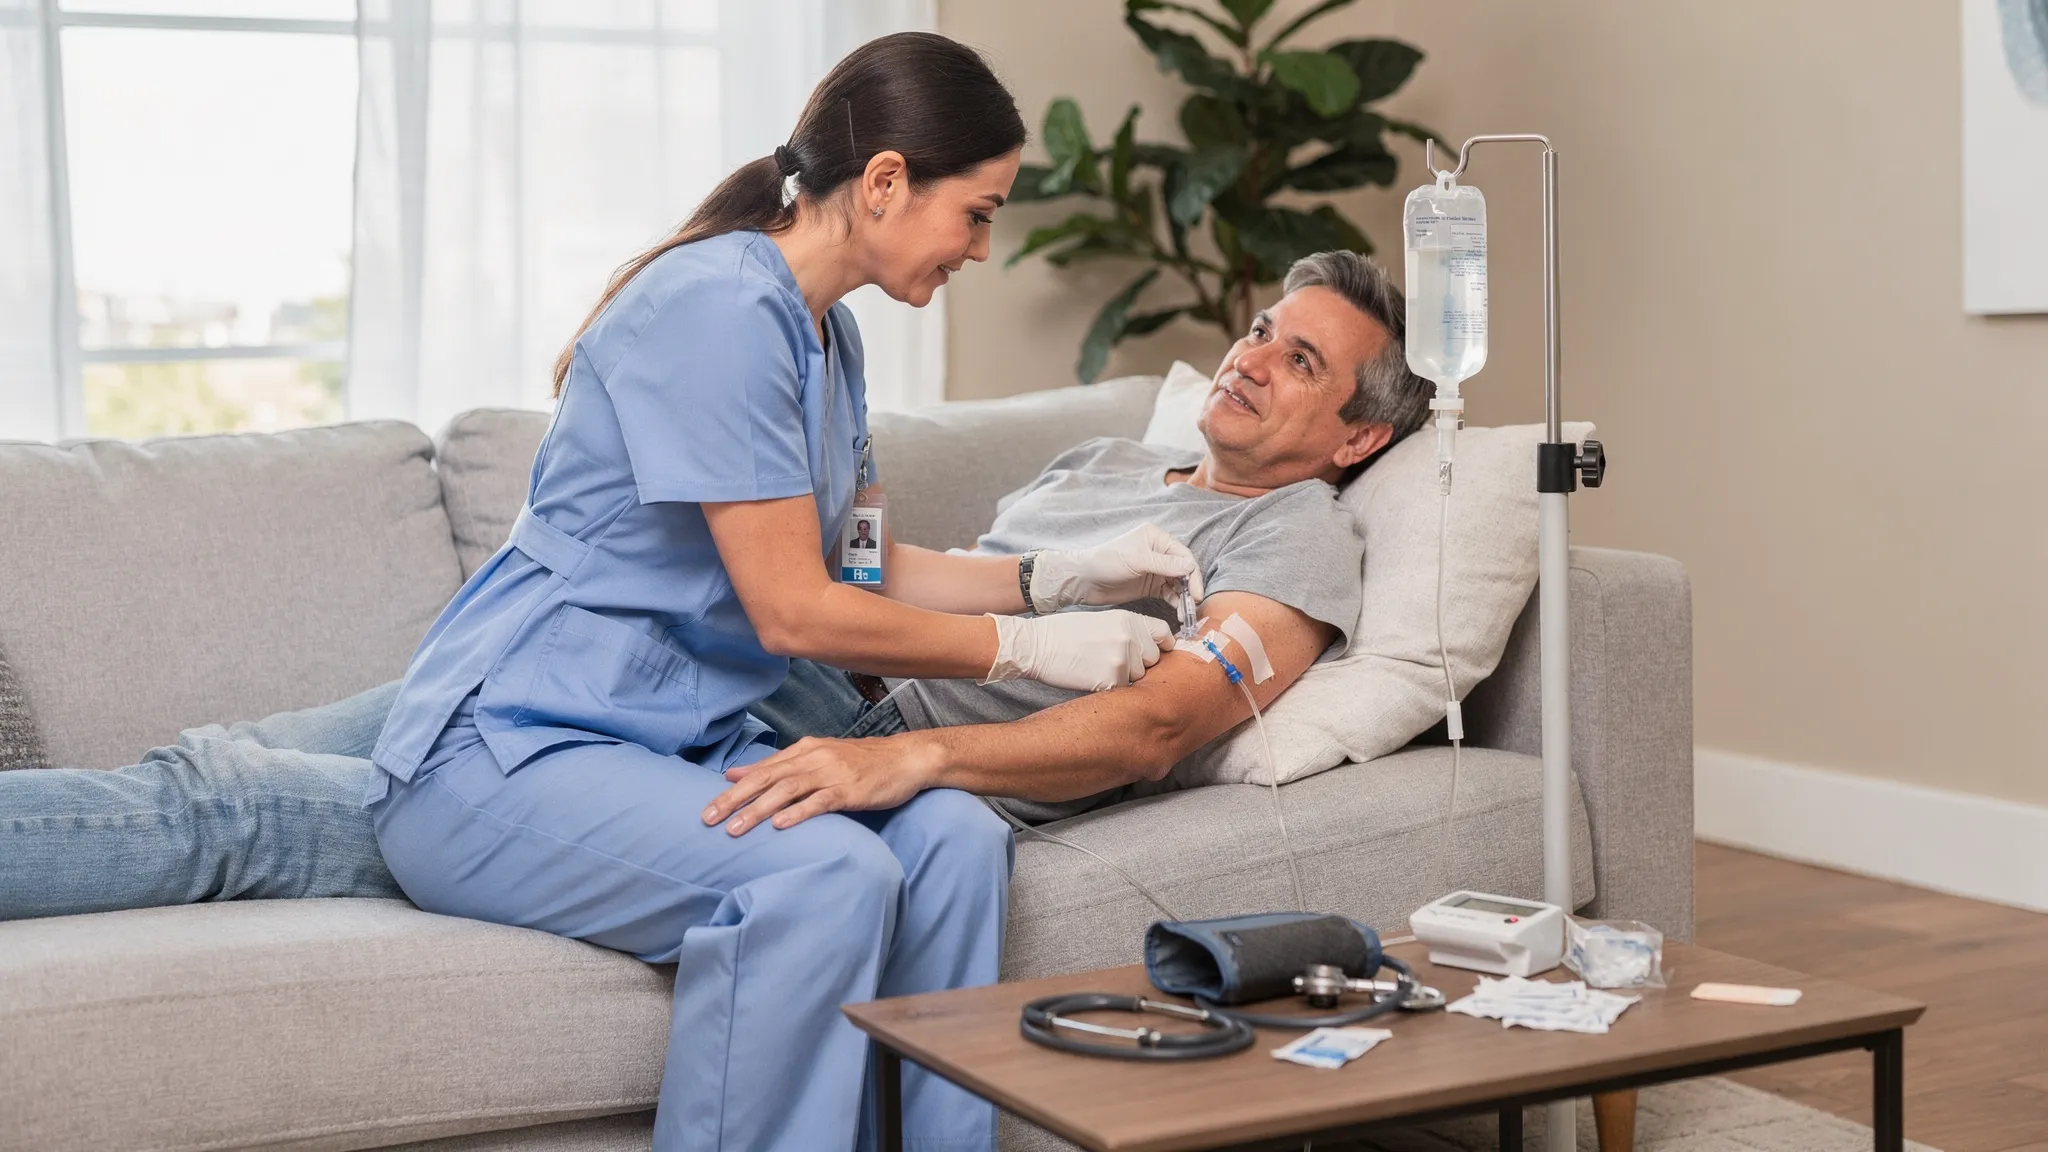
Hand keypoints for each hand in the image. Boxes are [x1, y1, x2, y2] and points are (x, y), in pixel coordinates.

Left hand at [701, 735, 937, 834]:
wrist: (906, 758)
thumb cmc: (861, 763)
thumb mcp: (816, 758)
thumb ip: (777, 767)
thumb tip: (734, 774)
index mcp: (803, 750)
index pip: (760, 771)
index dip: (731, 790)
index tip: (706, 809)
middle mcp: (813, 758)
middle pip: (766, 779)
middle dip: (734, 800)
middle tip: (709, 820)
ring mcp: (832, 773)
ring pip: (787, 790)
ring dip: (758, 810)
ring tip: (736, 829)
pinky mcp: (850, 790)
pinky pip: (820, 801)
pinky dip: (798, 812)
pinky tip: (781, 825)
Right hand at [983, 609, 1171, 691]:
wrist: (1036, 646)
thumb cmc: (1064, 633)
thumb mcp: (1103, 621)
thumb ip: (1130, 631)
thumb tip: (1152, 647)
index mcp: (1130, 619)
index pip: (1164, 634)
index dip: (1161, 645)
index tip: (1155, 652)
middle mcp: (1131, 638)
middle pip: (1153, 660)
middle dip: (1139, 664)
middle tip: (1112, 660)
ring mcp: (1123, 660)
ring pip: (1139, 678)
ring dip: (1124, 677)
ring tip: (1097, 667)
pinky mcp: (1111, 681)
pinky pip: (1122, 690)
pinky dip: (1109, 688)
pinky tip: (1090, 676)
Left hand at [1030, 523, 1202, 612]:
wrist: (1083, 580)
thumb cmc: (1106, 561)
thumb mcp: (1137, 560)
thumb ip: (1164, 564)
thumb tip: (1190, 567)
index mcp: (1156, 538)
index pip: (1183, 555)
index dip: (1193, 575)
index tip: (1196, 594)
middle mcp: (1158, 552)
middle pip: (1183, 571)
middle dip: (1190, 588)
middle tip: (1192, 607)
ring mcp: (1155, 570)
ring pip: (1177, 584)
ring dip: (1184, 598)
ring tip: (1185, 614)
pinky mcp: (1149, 586)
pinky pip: (1168, 594)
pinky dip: (1175, 603)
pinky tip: (1177, 613)